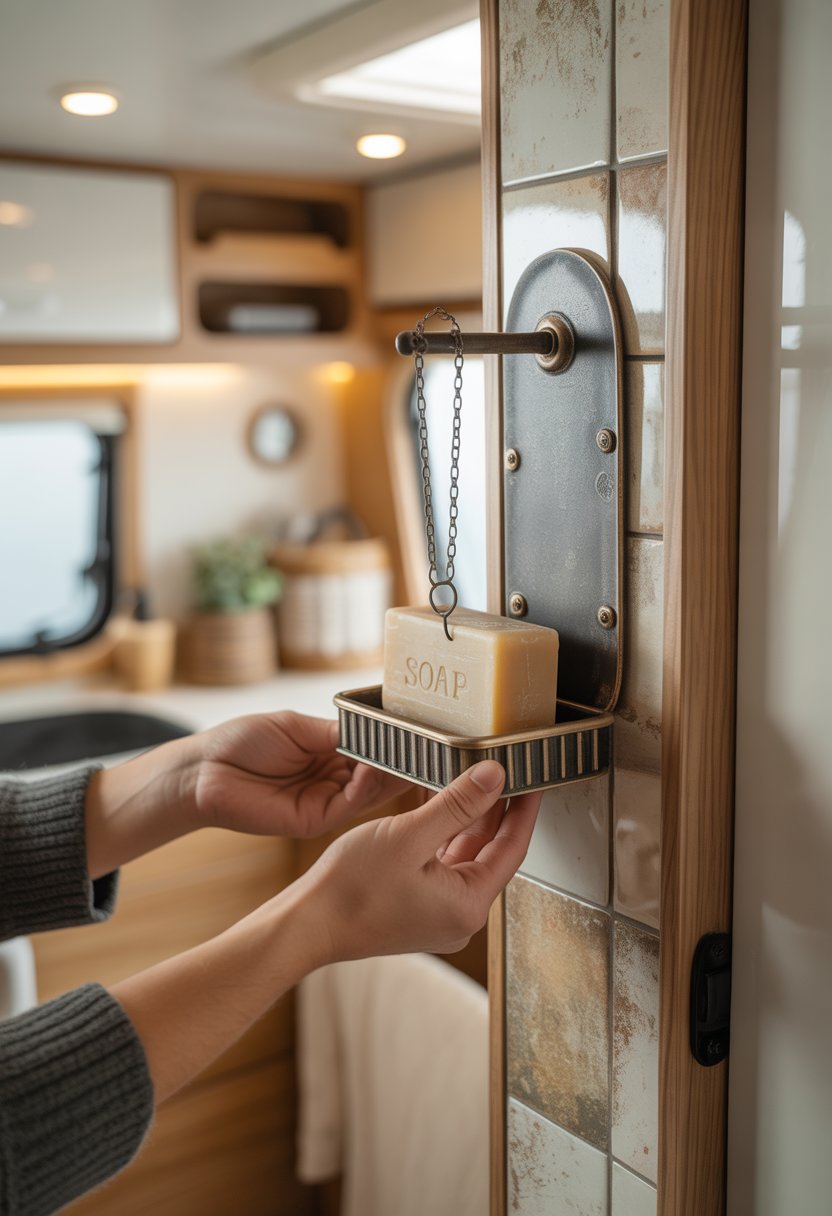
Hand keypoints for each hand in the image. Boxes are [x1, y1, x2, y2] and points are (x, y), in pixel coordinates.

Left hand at [193, 711, 407, 838]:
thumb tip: (377, 729)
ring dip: (389, 772)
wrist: (205, 770)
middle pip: (380, 773)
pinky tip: (372, 768)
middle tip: (427, 746)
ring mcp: (327, 802)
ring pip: (372, 791)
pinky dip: (366, 787)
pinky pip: (351, 805)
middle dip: (402, 760)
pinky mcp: (316, 821)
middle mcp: (334, 780)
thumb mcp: (297, 727)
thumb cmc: (244, 741)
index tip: (419, 730)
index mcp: (331, 753)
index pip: (374, 750)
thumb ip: (338, 732)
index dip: (395, 742)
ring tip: (405, 754)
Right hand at [302, 759, 541, 960]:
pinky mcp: (418, 908)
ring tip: (470, 777)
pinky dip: (442, 834)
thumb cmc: (350, 889)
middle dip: (495, 809)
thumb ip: (457, 805)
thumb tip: (495, 777)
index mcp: (468, 905)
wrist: (306, 925)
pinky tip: (436, 804)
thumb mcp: (409, 836)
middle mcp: (460, 916)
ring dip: (466, 818)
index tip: (534, 779)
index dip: (524, 809)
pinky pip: (441, 864)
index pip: (512, 848)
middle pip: (489, 851)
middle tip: (503, 770)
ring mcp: (438, 914)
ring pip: (463, 855)